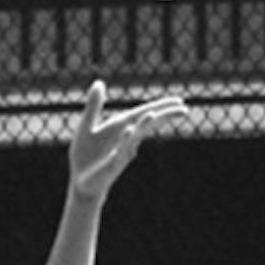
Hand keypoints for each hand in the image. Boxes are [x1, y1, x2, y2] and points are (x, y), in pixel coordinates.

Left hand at [68, 81, 189, 199]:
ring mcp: (120, 152)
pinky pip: (119, 151)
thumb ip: (94, 106)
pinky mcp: (111, 164)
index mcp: (120, 127)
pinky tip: (129, 131)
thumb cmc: (85, 156)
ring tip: (152, 114)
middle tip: (184, 109)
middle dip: (163, 116)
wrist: (81, 183)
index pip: (143, 113)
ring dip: (143, 126)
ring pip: (134, 137)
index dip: (161, 107)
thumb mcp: (87, 127)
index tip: (179, 101)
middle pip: (146, 124)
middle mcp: (125, 139)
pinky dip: (124, 141)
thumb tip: (99, 82)